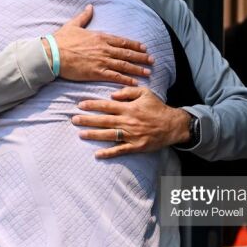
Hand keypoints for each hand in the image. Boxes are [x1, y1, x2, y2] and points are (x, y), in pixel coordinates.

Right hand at [42, 5, 153, 85]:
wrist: (53, 53)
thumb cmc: (61, 40)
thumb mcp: (73, 24)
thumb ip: (84, 16)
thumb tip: (90, 7)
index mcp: (100, 37)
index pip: (122, 41)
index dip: (135, 45)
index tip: (144, 48)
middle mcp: (104, 48)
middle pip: (127, 53)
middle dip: (141, 57)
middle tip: (152, 60)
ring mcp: (101, 61)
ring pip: (124, 65)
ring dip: (137, 68)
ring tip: (147, 71)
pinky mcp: (96, 72)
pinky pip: (115, 76)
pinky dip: (126, 79)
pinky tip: (134, 82)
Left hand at [72, 86, 190, 158]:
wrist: (172, 125)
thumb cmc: (157, 108)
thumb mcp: (145, 93)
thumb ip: (128, 92)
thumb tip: (112, 95)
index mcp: (129, 108)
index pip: (107, 106)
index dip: (92, 105)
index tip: (80, 105)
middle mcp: (128, 121)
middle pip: (104, 121)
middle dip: (88, 120)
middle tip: (74, 120)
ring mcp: (131, 135)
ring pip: (109, 135)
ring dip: (94, 135)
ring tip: (81, 134)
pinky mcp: (136, 146)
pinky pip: (120, 150)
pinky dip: (109, 153)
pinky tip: (97, 154)